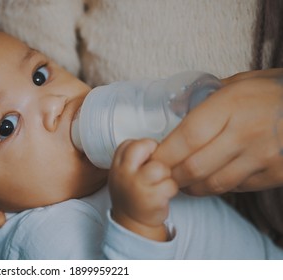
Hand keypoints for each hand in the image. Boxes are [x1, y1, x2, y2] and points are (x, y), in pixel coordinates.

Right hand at [109, 139, 177, 240]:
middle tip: (157, 164)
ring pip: (161, 167)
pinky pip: (171, 184)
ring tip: (160, 182)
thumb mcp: (123, 173)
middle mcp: (124, 174)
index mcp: (117, 165)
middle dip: (156, 152)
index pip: (130, 143)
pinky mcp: (151, 199)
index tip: (148, 156)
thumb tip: (159, 143)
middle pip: (144, 147)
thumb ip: (134, 158)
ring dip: (166, 174)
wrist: (133, 222)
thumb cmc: (132, 193)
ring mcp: (137, 186)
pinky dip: (171, 189)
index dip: (144, 147)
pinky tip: (163, 194)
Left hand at [153, 69, 282, 194]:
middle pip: (195, 167)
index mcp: (232, 105)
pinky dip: (218, 187)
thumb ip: (207, 96)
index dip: (164, 154)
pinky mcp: (276, 174)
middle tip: (162, 175)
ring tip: (182, 182)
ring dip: (192, 187)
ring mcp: (264, 156)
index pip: (186, 137)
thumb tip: (174, 109)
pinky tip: (210, 181)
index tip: (151, 160)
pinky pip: (237, 188)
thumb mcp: (241, 82)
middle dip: (173, 176)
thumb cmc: (275, 91)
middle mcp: (246, 133)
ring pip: (214, 184)